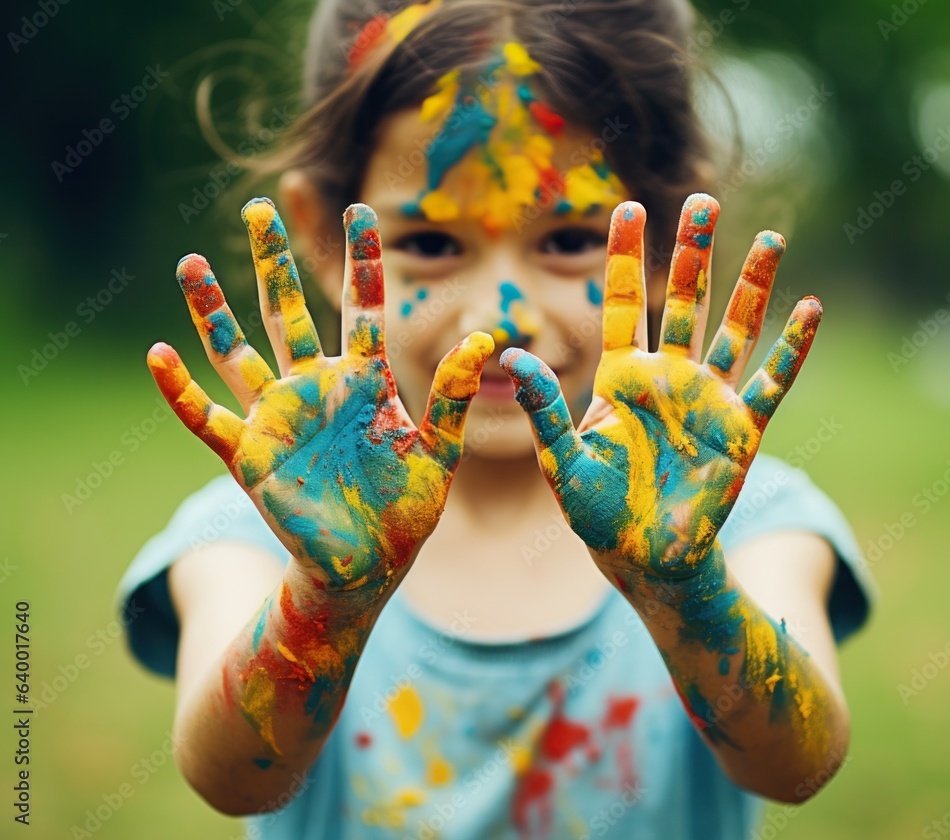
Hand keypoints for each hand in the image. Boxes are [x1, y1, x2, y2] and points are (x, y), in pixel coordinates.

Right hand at [148, 198, 492, 600]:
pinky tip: (159, 355)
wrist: (368, 565)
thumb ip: (452, 397)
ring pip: (237, 351)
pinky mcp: (250, 455)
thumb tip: (483, 340)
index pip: (361, 307)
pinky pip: (206, 417)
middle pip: (289, 312)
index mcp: (363, 382)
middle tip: (258, 207)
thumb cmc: (405, 508)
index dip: (362, 260)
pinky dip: (180, 390)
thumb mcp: (438, 451)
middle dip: (275, 262)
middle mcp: (315, 388)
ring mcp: (278, 418)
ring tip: (193, 263)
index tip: (362, 209)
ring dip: (212, 310)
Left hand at [500, 195, 820, 584]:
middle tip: (702, 200)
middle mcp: (668, 378)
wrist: (646, 557)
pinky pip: (772, 382)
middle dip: (692, 252)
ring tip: (770, 238)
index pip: (620, 303)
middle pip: (683, 301)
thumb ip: (543, 408)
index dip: (623, 256)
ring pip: (733, 330)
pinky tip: (810, 308)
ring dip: (752, 287)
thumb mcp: (562, 461)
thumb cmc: (598, 512)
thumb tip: (510, 355)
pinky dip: (792, 348)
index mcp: (621, 378)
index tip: (627, 207)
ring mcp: (708, 400)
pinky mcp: (741, 431)